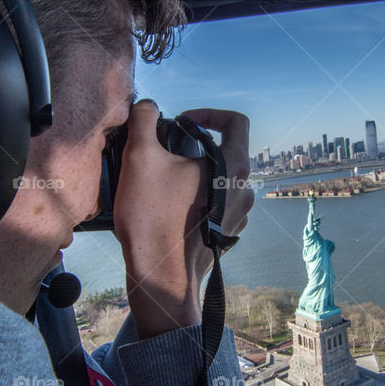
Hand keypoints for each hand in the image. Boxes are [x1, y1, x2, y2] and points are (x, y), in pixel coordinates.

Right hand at [113, 100, 252, 337]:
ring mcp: (239, 216)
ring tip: (162, 184)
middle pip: (224, 152)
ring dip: (193, 175)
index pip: (236, 121)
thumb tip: (148, 105)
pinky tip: (169, 209)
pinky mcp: (226, 235)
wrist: (161, 279)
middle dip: (193, 147)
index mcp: (233, 168)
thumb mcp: (139, 157)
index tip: (183, 120)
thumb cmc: (152, 218)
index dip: (209, 112)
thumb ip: (144, 119)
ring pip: (218, 181)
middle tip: (163, 154)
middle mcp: (244, 191)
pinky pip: (214, 205)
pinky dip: (195, 199)